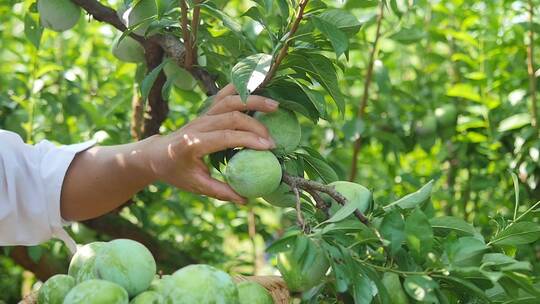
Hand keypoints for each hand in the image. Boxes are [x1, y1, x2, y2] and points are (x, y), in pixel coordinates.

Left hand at [147, 84, 278, 203]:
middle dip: (256, 126)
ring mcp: (202, 114)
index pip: (225, 137)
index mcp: (193, 143)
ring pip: (229, 100)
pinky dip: (241, 88)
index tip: (269, 147)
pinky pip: (224, 94)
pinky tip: (257, 87)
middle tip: (273, 140)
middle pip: (231, 116)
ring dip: (253, 101)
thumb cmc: (176, 172)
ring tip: (275, 106)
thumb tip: (246, 200)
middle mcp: (198, 125)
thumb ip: (221, 192)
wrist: (157, 154)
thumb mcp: (196, 186)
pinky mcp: (206, 110)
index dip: (249, 140)